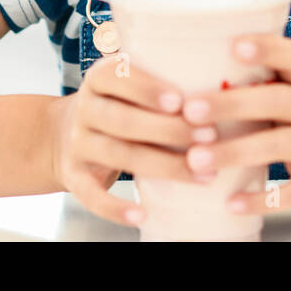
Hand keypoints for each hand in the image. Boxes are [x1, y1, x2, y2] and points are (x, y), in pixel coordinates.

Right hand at [49, 54, 219, 226]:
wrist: (65, 134)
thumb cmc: (120, 105)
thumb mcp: (129, 84)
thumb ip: (163, 76)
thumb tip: (224, 81)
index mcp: (99, 78)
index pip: (117, 76)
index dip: (146, 88)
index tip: (180, 100)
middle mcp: (84, 108)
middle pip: (122, 119)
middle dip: (168, 129)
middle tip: (209, 136)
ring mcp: (77, 143)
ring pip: (118, 155)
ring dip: (163, 166)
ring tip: (203, 173)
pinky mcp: (73, 176)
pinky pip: (91, 195)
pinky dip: (115, 208)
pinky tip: (142, 215)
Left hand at [178, 34, 290, 214]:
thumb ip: (258, 87)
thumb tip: (190, 75)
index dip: (268, 49)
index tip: (234, 44)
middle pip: (279, 100)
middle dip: (233, 104)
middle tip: (191, 110)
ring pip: (281, 145)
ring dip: (236, 152)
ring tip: (197, 160)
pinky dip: (263, 200)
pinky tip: (232, 202)